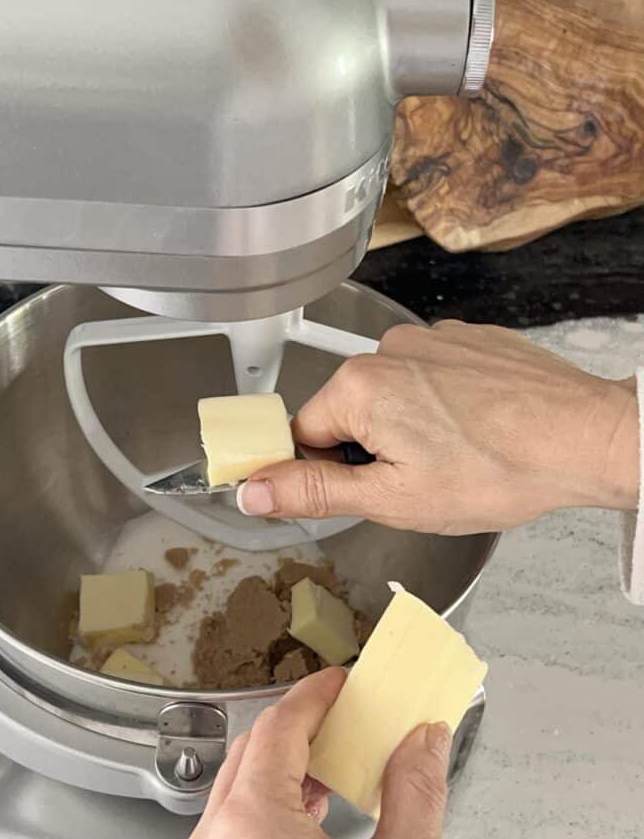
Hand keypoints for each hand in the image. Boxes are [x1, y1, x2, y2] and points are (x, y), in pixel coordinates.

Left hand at [174, 668, 451, 838]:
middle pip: (248, 758)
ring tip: (328, 779)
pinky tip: (304, 833)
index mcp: (251, 832)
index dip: (314, 696)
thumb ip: (416, 793)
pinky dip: (262, 819)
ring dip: (278, 777)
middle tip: (341, 724)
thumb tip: (424, 742)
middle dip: (296, 732)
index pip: (277, 730)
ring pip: (232, 800)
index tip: (340, 685)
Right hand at [237, 320, 638, 533]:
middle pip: (348, 411)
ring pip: (392, 394)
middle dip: (373, 449)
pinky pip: (431, 376)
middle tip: (418, 479)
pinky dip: (443, 403)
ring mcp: (431, 339)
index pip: (304, 434)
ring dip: (409, 425)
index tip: (361, 485)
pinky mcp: (466, 339)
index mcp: (359, 387)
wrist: (584, 437)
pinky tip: (474, 428)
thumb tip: (254, 488)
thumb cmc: (499, 469)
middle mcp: (388, 350)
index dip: (328, 471)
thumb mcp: (393, 499)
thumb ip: (315, 491)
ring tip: (455, 454)